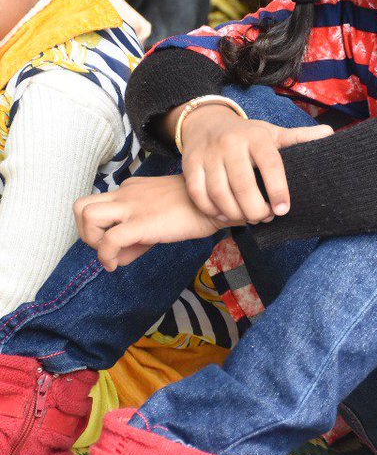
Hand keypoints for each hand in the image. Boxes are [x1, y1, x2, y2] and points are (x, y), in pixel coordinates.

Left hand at [75, 175, 220, 271]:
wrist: (217, 202)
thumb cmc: (193, 211)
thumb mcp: (158, 220)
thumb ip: (136, 238)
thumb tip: (117, 260)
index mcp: (130, 189)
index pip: (99, 206)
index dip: (100, 231)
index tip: (119, 246)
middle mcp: (126, 194)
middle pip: (80, 206)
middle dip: (84, 233)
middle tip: (103, 248)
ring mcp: (132, 206)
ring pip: (86, 215)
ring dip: (91, 240)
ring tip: (110, 254)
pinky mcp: (142, 222)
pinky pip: (109, 240)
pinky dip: (105, 256)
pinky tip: (115, 265)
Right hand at [179, 103, 332, 224]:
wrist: (206, 122)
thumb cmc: (246, 135)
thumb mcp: (272, 133)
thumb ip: (298, 138)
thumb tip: (329, 133)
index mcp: (256, 136)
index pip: (270, 164)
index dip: (278, 189)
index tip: (283, 209)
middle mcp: (231, 143)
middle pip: (243, 184)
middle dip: (255, 208)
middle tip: (264, 217)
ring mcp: (208, 154)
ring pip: (219, 192)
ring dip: (235, 213)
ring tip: (247, 218)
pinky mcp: (190, 165)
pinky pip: (199, 195)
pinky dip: (212, 210)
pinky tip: (225, 214)